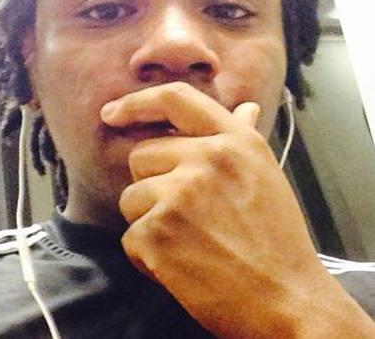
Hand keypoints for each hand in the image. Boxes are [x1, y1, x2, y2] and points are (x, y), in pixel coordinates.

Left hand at [100, 82, 374, 337]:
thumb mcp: (265, 175)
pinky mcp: (159, 232)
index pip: (175, 98)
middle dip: (152, 184)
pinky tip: (182, 265)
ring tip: (189, 242)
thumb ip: (244, 136)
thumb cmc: (277, 240)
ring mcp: (180, 193)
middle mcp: (206, 158)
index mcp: (234, 140)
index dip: (137, 102)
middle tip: (185, 215)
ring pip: (131, 197)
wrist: (286, 300)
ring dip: (149, 221)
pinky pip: (130, 236)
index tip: (113, 112)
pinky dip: (147, 256)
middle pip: (141, 155)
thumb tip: (245, 108)